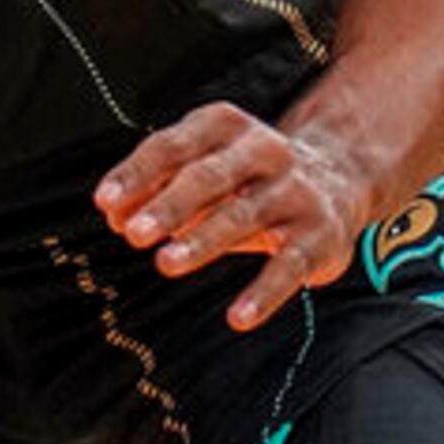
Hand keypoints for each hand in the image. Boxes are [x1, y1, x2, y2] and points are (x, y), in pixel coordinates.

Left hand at [94, 104, 369, 330]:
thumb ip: (156, 188)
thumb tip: (115, 216)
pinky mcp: (320, 234)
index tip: (105, 202)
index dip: (136, 173)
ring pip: (243, 217)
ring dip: (202, 242)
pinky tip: (238, 317)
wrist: (338, 180)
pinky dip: (263, 293)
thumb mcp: (201, 168)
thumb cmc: (246, 177)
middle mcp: (263, 151)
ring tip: (166, 264)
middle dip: (168, 205)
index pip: (171, 146)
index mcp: (223, 126)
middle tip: (134, 234)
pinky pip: (290, 266)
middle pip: (208, 177)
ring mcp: (294, 192)